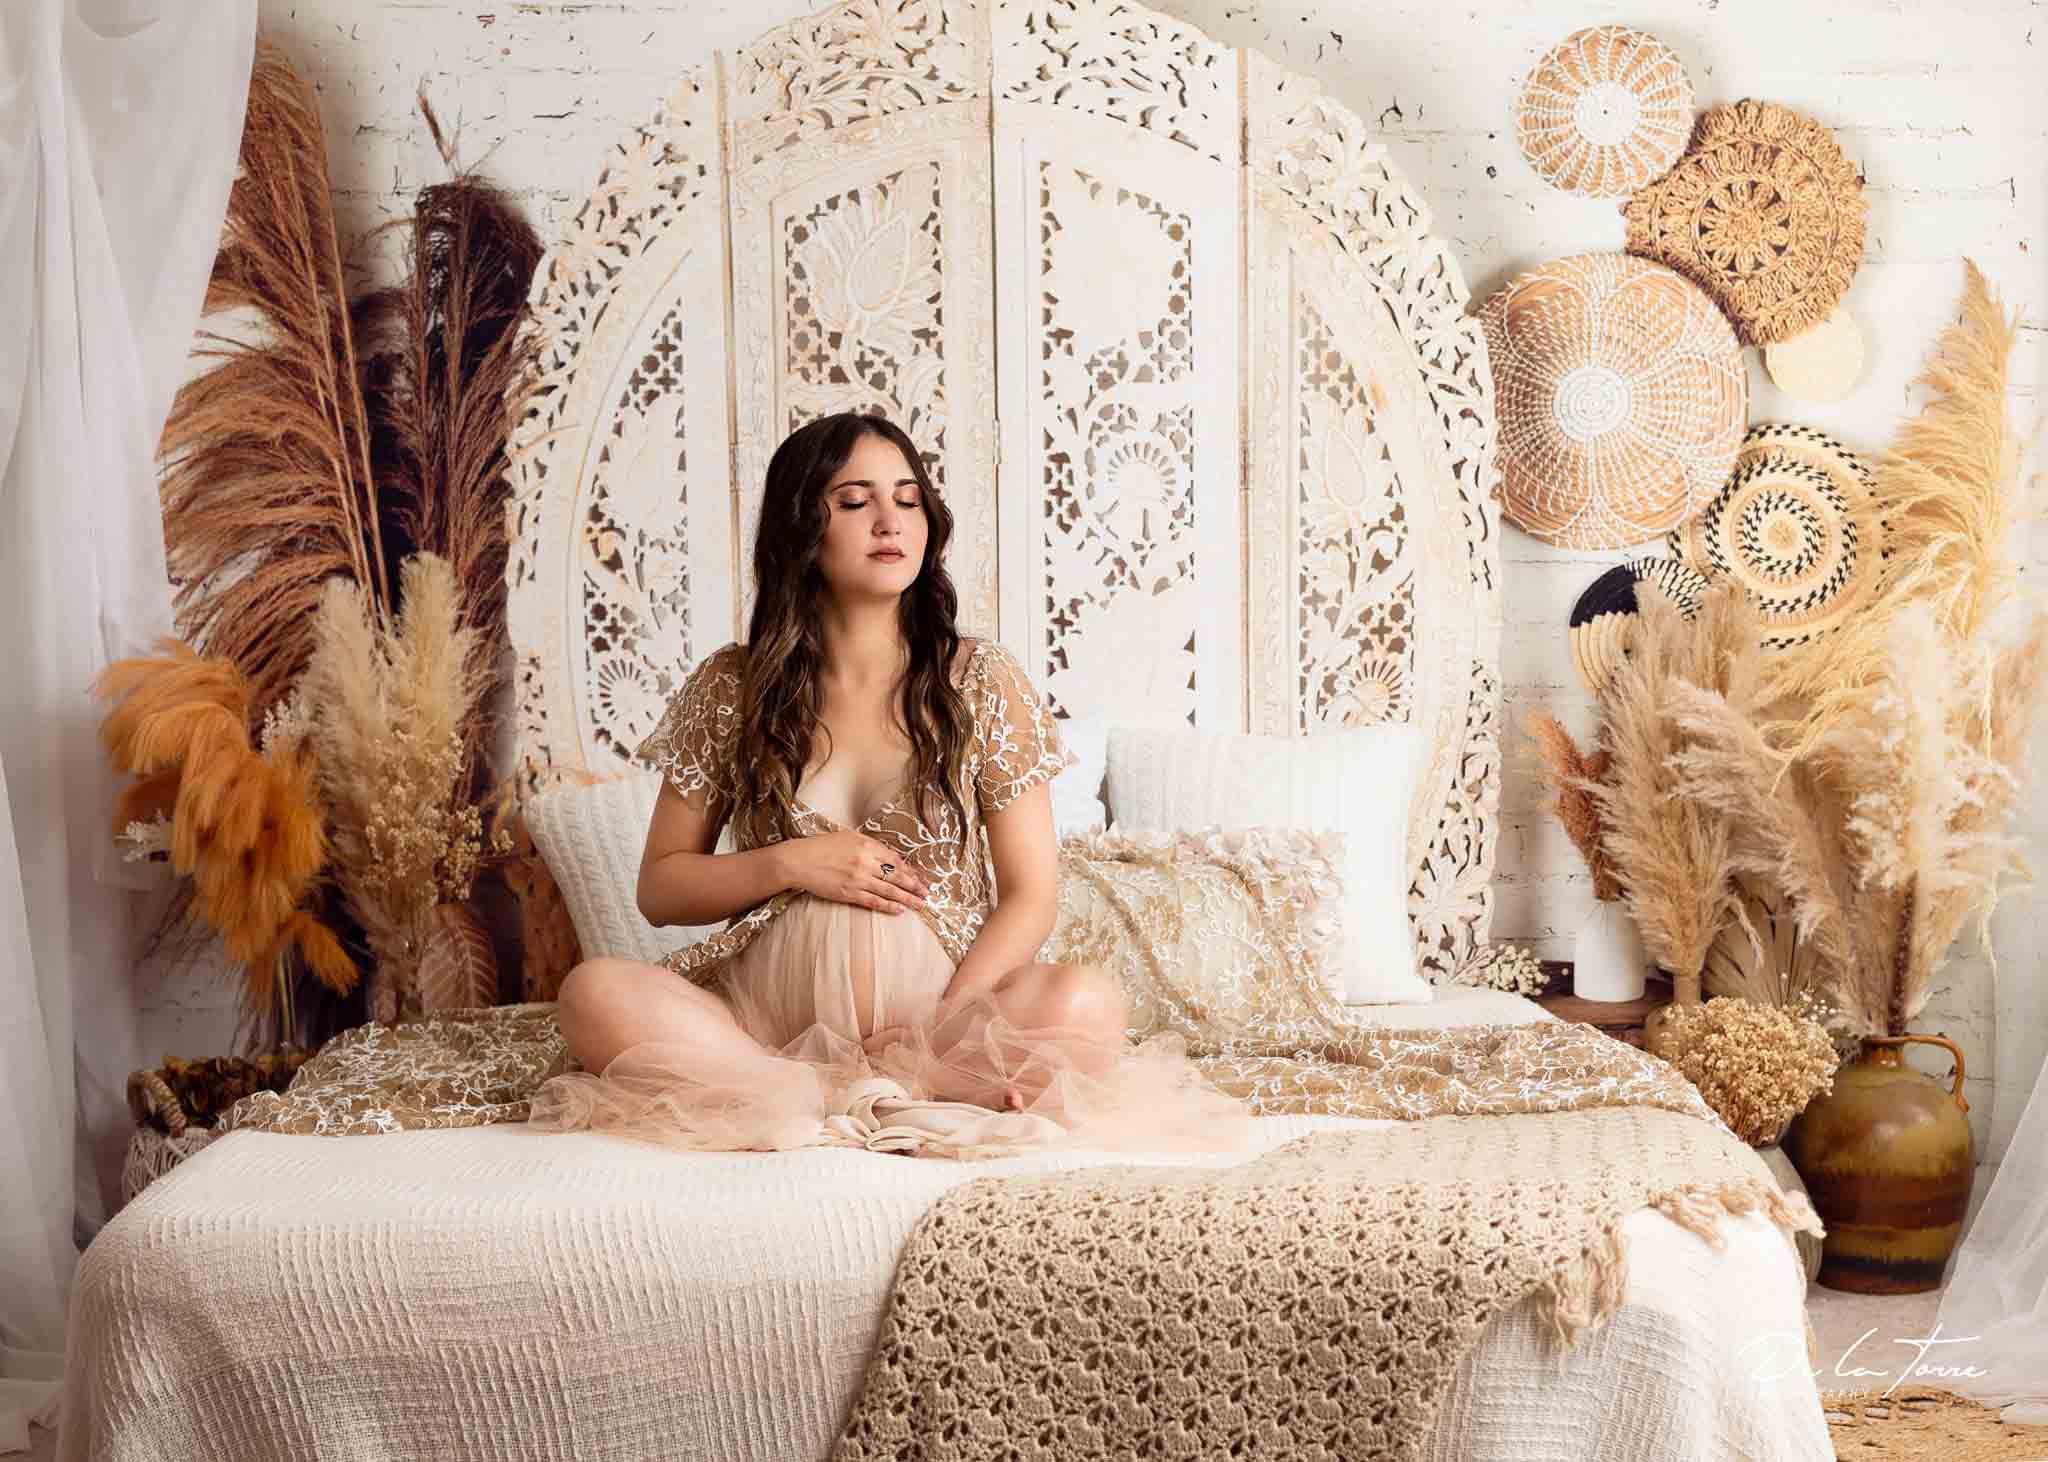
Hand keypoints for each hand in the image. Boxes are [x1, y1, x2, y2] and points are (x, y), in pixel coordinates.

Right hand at [778, 828, 930, 915]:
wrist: (799, 861)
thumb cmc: (822, 847)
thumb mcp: (848, 837)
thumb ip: (869, 846)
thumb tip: (890, 858)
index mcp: (867, 845)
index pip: (895, 860)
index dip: (909, 870)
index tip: (919, 877)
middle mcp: (865, 862)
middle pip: (897, 876)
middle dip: (914, 885)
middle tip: (927, 893)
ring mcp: (858, 879)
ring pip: (889, 891)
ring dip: (907, 899)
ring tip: (920, 904)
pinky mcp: (849, 893)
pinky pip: (873, 901)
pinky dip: (888, 906)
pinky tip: (899, 910)